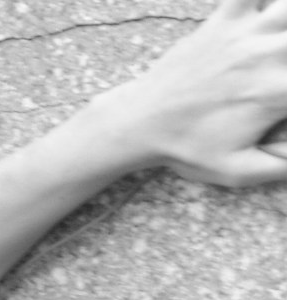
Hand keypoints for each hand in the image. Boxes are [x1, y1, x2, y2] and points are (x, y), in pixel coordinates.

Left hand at [96, 0, 286, 185]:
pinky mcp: (223, 20)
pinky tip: (267, 7)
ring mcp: (246, 33)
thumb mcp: (238, 170)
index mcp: (281, 91)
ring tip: (282, 39)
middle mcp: (270, 55)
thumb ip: (284, 165)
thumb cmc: (187, 149)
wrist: (139, 124)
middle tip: (284, 76)